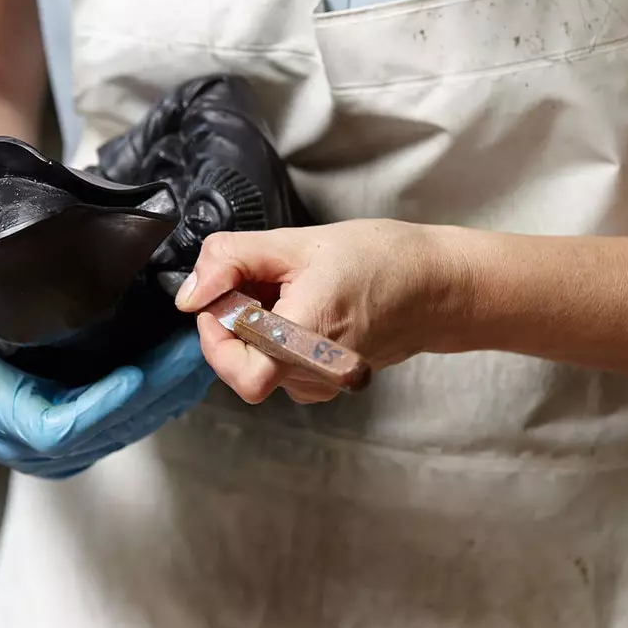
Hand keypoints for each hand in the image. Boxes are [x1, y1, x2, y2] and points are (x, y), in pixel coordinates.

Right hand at [0, 256, 214, 477]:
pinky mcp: (72, 439)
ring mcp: (54, 448)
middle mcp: (30, 444)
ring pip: (126, 429)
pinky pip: (123, 425)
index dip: (104, 403)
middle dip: (158, 389)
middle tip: (196, 348)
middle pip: (110, 427)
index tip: (138, 372)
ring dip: (168, 395)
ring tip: (202, 354)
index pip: (61, 424)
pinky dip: (158, 399)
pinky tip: (184, 370)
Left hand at [174, 221, 458, 404]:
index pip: (234, 366)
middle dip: (234, 324)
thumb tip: (190, 293)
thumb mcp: (295, 243)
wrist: (437, 285)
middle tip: (256, 283)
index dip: (215, 330)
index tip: (221, 293)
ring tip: (288, 289)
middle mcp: (313, 374)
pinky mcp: (326, 382)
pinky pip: (280, 366)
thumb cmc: (380, 261)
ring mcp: (321, 384)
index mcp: (305, 340)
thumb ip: (231, 261)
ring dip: (256, 329)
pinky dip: (276, 337)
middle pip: (240, 368)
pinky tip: (299, 305)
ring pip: (259, 366)